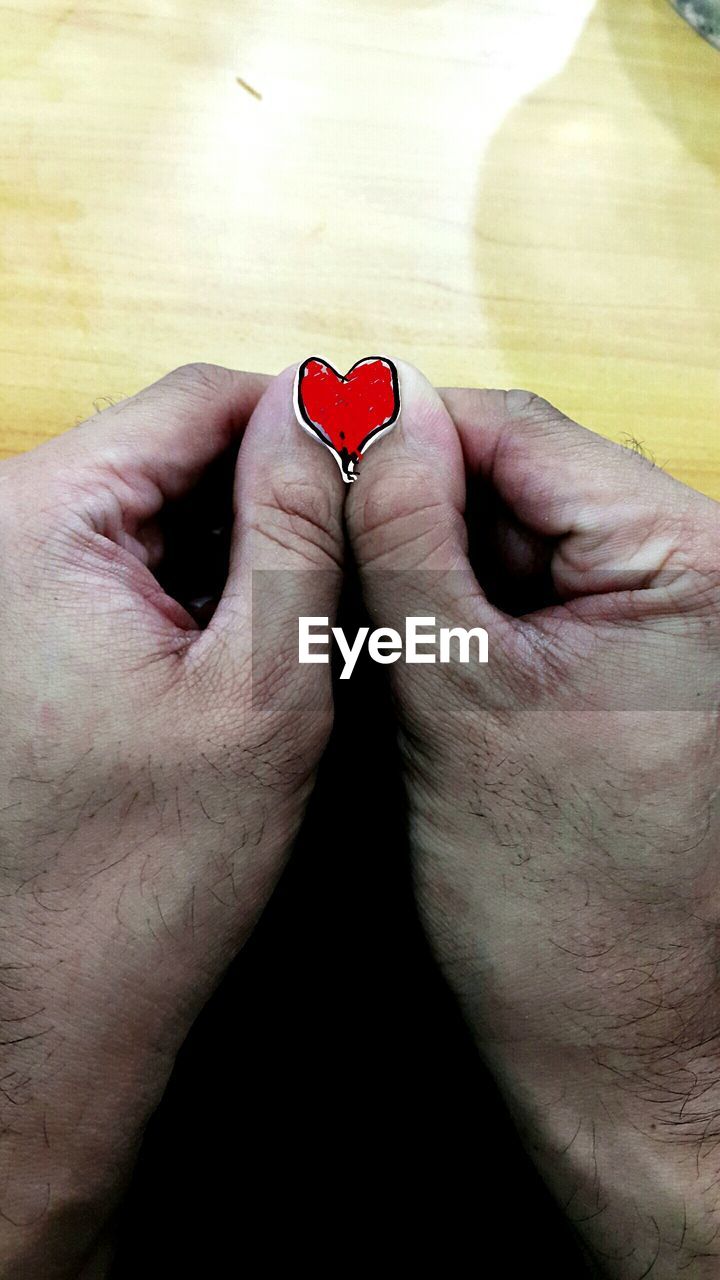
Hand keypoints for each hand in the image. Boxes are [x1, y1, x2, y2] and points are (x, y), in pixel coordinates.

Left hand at [0, 363, 343, 1276]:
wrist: (43, 1010)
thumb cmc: (141, 876)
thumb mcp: (262, 687)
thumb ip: (297, 529)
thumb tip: (326, 409)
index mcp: (37, 522)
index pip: (195, 401)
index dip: (304, 423)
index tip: (377, 469)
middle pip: (164, 452)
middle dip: (264, 497)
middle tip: (346, 568)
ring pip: (145, 513)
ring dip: (227, 550)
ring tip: (293, 627)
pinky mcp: (7, 636)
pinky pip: (112, 571)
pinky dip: (182, 593)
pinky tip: (230, 656)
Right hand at [347, 364, 719, 1276]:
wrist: (618, 1042)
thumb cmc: (561, 902)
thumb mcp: (458, 698)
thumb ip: (412, 538)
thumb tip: (375, 408)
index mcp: (690, 562)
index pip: (523, 434)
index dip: (403, 427)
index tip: (309, 436)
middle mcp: (700, 575)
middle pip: (526, 476)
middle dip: (413, 495)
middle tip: (312, 524)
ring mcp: (671, 620)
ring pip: (523, 534)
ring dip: (433, 550)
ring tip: (351, 591)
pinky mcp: (637, 663)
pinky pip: (535, 594)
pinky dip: (464, 600)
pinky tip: (403, 629)